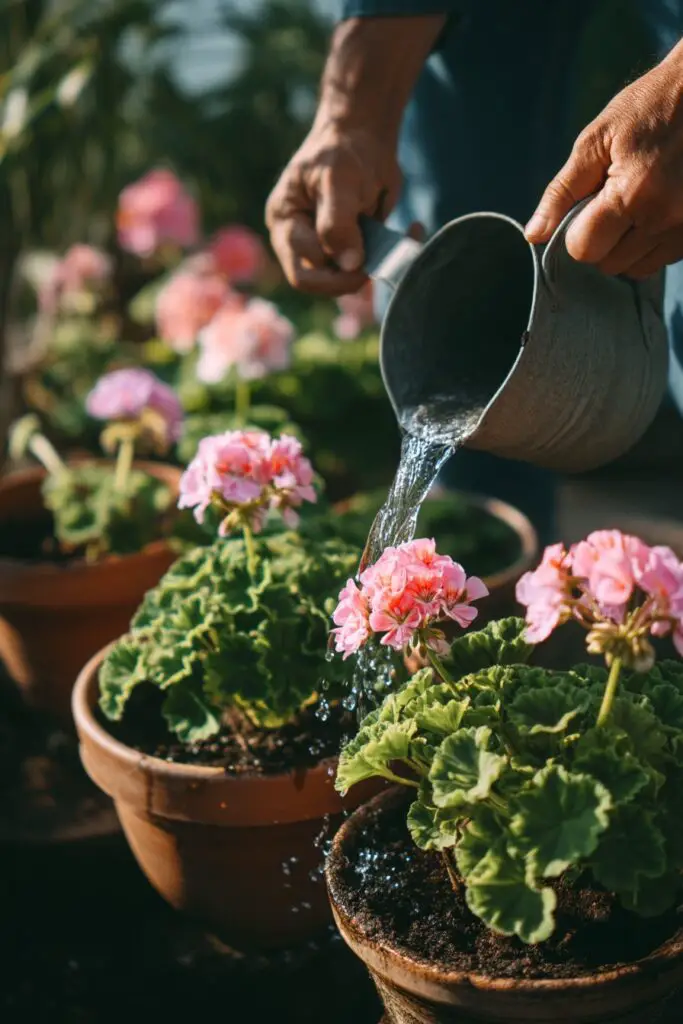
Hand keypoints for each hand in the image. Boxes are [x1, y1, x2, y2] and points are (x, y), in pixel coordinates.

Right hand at [266, 119, 400, 295]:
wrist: (365, 133)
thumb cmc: (343, 150)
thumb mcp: (337, 180)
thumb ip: (337, 224)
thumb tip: (349, 264)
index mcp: (285, 223)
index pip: (303, 271)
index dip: (334, 271)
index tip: (363, 255)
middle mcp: (298, 239)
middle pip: (318, 282)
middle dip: (350, 277)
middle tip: (378, 262)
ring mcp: (324, 244)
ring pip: (344, 277)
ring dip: (375, 264)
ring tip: (405, 234)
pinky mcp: (349, 244)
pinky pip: (368, 263)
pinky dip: (392, 253)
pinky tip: (414, 228)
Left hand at [526, 41, 682, 278]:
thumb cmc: (648, 108)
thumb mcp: (596, 140)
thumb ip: (562, 191)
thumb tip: (534, 235)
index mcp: (634, 193)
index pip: (584, 249)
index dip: (576, 232)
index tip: (586, 207)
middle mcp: (665, 217)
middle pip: (609, 264)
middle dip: (601, 239)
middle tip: (612, 202)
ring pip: (636, 269)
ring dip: (626, 247)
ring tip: (635, 206)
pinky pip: (663, 260)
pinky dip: (651, 244)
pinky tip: (655, 211)